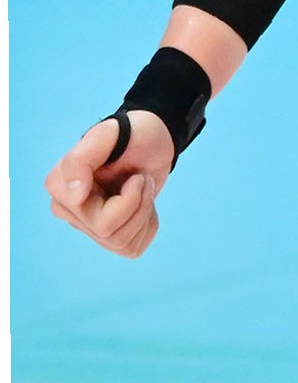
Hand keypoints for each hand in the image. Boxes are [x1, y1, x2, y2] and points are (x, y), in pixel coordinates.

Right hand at [45, 111, 174, 257]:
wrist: (152, 142)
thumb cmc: (130, 134)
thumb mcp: (109, 134)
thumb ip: (81, 159)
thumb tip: (74, 197)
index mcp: (61, 189)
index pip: (101, 221)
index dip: (129, 199)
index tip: (132, 174)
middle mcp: (69, 212)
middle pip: (112, 233)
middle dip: (139, 202)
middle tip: (141, 177)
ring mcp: (89, 227)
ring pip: (123, 243)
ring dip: (144, 210)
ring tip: (141, 185)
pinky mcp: (111, 237)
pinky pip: (134, 248)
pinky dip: (148, 224)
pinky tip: (141, 202)